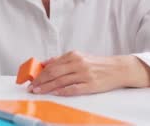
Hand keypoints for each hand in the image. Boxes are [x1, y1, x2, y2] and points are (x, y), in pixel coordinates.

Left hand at [28, 51, 149, 95]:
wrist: (118, 69)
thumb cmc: (97, 64)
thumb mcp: (80, 57)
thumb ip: (62, 60)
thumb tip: (45, 63)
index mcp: (74, 55)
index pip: (52, 65)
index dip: (40, 73)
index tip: (31, 79)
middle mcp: (78, 63)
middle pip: (54, 73)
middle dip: (40, 81)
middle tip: (31, 87)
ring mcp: (84, 74)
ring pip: (61, 81)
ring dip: (47, 87)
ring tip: (38, 91)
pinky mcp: (90, 84)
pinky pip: (73, 89)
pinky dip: (62, 91)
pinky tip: (54, 94)